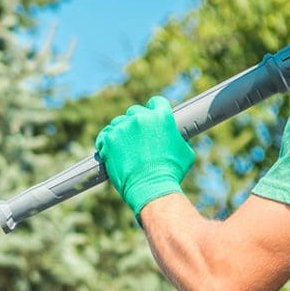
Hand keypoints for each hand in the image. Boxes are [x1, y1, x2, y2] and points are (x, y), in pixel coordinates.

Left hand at [94, 96, 194, 218]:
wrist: (151, 188)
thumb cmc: (171, 173)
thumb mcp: (185, 152)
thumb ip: (177, 138)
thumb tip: (175, 138)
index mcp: (162, 117)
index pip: (156, 102)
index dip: (154, 110)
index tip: (151, 118)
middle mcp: (141, 118)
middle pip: (135, 112)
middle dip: (136, 123)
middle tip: (137, 138)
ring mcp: (123, 127)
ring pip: (119, 122)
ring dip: (121, 132)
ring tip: (123, 146)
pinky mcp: (109, 139)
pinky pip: (104, 135)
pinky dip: (106, 141)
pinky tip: (109, 148)